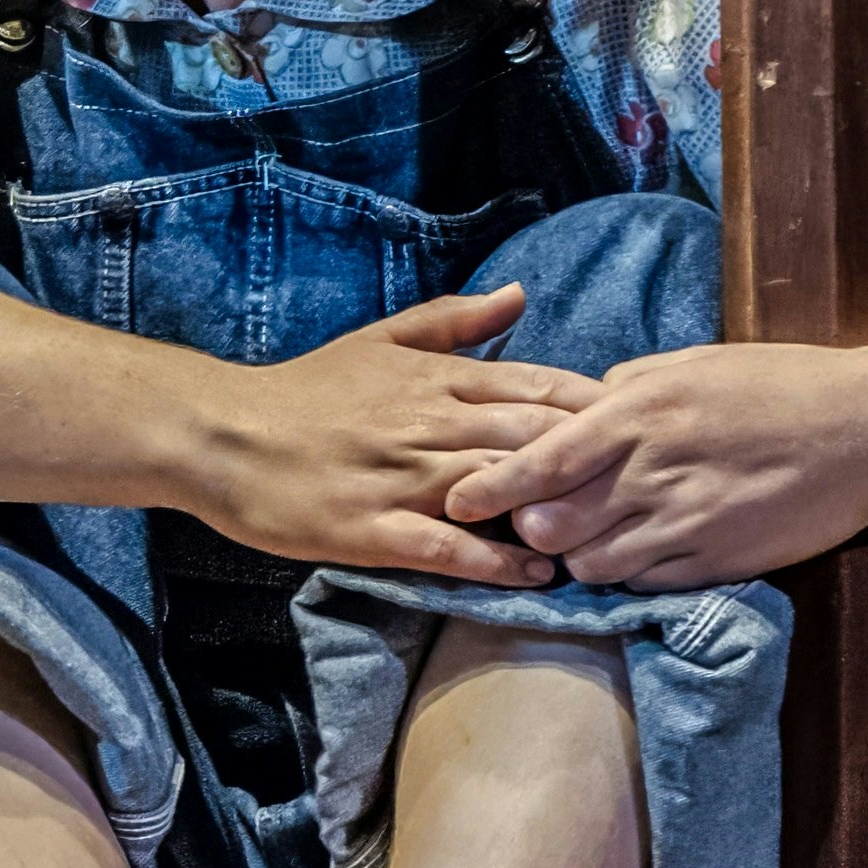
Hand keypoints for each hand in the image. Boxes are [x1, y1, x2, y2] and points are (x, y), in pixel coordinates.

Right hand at [170, 286, 605, 584]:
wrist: (223, 435)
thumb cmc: (305, 391)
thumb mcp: (380, 340)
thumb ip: (454, 321)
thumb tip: (520, 294)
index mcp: (432, 379)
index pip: (534, 386)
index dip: (591, 408)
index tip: (635, 425)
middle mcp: (427, 425)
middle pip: (530, 436)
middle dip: (591, 460)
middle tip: (644, 483)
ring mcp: (400, 479)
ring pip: (497, 488)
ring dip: (556, 511)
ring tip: (608, 534)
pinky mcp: (371, 528)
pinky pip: (446, 547)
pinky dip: (496, 561)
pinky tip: (536, 572)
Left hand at [446, 343, 867, 591]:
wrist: (866, 432)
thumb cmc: (778, 385)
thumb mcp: (691, 366)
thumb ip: (625, 391)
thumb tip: (578, 409)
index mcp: (640, 415)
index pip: (542, 461)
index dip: (490, 487)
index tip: (454, 501)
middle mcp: (654, 474)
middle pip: (553, 525)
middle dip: (527, 530)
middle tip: (525, 522)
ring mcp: (686, 524)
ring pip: (592, 564)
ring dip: (574, 556)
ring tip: (581, 538)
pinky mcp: (716, 562)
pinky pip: (643, 582)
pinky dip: (625, 572)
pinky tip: (633, 551)